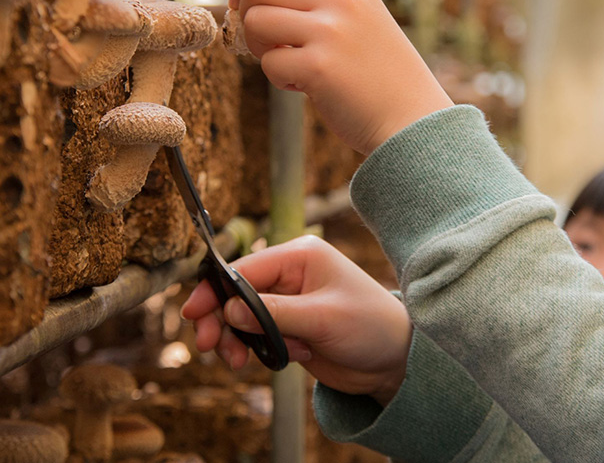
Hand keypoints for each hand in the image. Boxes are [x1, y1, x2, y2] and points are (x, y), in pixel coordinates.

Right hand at [181, 236, 412, 404]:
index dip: (216, 291)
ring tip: (243, 362)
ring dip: (238, 339)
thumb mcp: (323, 318)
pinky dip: (258, 349)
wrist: (394, 359)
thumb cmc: (370, 327)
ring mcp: (289, 300)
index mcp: (301, 255)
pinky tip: (287, 358)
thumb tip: (229, 311)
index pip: (245, 268)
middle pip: (237, 293)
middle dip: (221, 320)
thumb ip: (274, 314)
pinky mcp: (290, 326)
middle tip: (212, 348)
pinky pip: (257, 335)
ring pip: (242, 317)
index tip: (195, 315)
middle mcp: (292, 273)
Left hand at [229, 0, 453, 154]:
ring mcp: (330, 32)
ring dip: (261, 48)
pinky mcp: (319, 67)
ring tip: (288, 65)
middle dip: (247, 13)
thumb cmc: (381, 74)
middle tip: (264, 42)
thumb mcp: (360, 20)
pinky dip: (280, 80)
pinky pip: (269, 64)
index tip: (252, 11)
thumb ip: (320, 0)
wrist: (415, 119)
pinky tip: (307, 87)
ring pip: (256, 21)